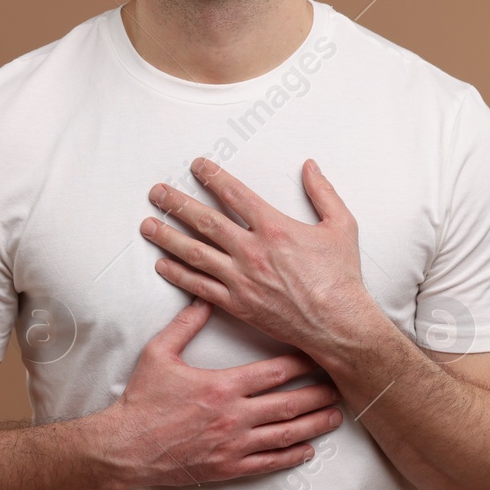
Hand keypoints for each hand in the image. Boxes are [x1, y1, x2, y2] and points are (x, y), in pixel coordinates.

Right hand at [101, 298, 342, 489]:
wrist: (124, 446)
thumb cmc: (141, 399)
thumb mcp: (159, 353)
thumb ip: (185, 324)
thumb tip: (205, 297)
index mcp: (222, 385)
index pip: (275, 372)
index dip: (304, 363)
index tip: (321, 356)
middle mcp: (234, 416)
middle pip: (289, 403)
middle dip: (319, 394)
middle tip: (340, 387)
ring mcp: (233, 445)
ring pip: (284, 434)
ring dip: (314, 425)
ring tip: (335, 417)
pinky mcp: (227, 468)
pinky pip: (267, 463)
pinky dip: (291, 457)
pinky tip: (307, 450)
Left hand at [139, 157, 376, 351]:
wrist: (338, 323)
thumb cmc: (342, 276)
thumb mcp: (342, 225)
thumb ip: (323, 192)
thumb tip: (310, 165)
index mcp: (274, 228)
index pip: (235, 194)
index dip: (213, 177)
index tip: (197, 166)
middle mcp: (252, 251)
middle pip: (205, 220)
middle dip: (177, 203)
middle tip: (157, 192)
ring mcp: (241, 279)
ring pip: (195, 253)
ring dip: (168, 237)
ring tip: (148, 225)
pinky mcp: (237, 304)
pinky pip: (200, 287)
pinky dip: (178, 275)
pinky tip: (162, 266)